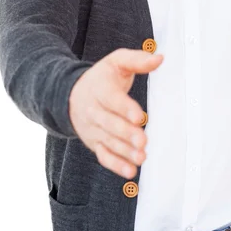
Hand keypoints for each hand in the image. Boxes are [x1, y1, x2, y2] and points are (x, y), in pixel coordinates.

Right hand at [69, 48, 163, 178]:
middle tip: (143, 141)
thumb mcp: (116, 61)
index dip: (125, 108)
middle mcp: (93, 110)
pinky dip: (116, 165)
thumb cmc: (101, 77)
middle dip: (126, 133)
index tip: (139, 116)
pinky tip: (131, 171)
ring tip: (141, 157)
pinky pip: (104, 156)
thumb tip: (159, 58)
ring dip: (124, 151)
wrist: (71, 94)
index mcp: (100, 88)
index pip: (112, 99)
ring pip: (108, 141)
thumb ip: (137, 60)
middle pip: (109, 123)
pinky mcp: (94, 143)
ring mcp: (93, 128)